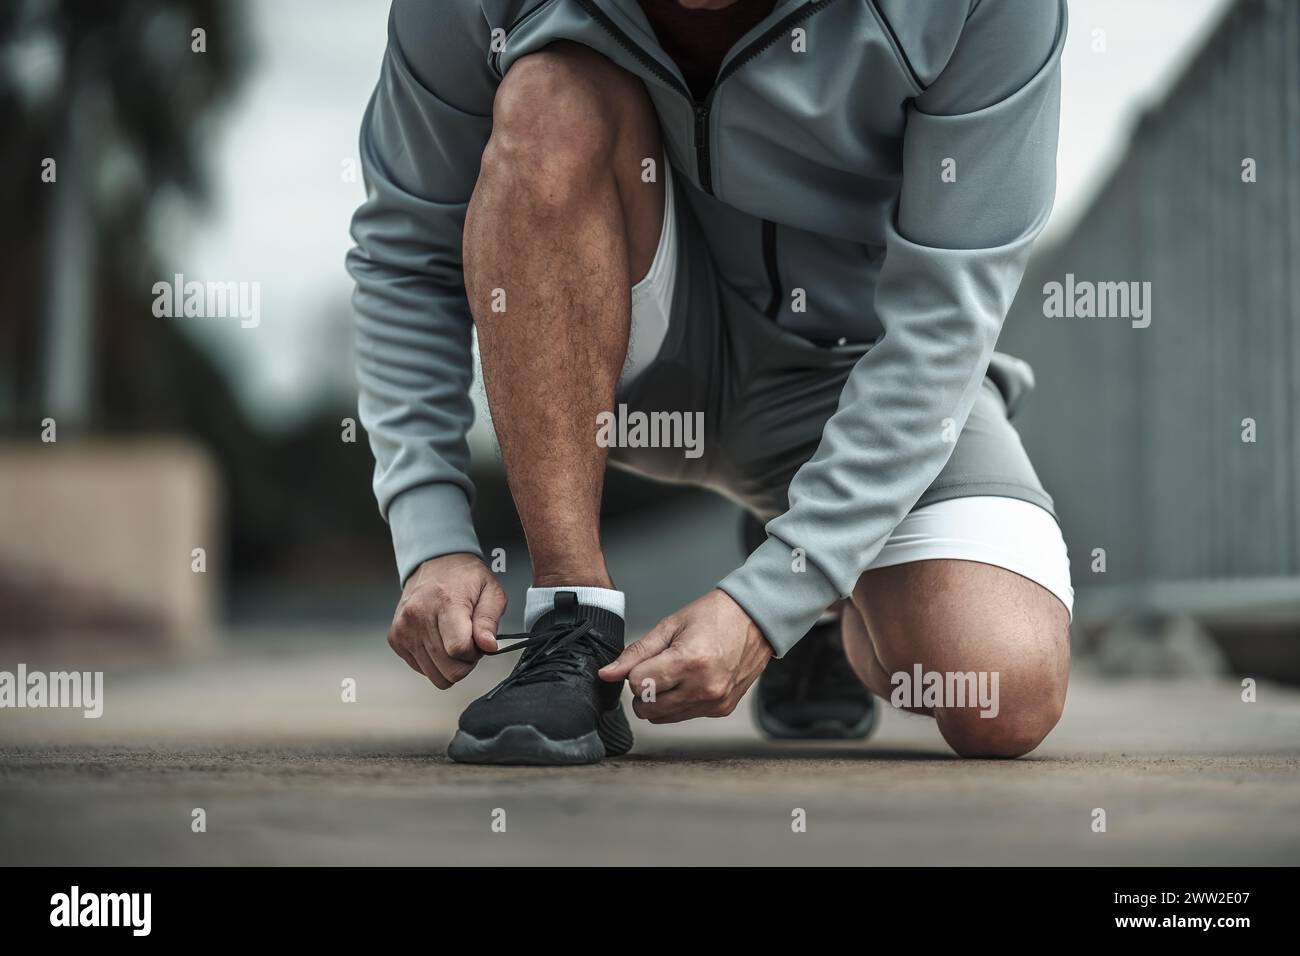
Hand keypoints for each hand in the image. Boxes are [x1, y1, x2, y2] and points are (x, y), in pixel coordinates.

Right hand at [388, 553, 506, 687]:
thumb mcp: (491, 591)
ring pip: (435, 676)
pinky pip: (422, 670)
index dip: (475, 653)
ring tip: (452, 639)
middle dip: (464, 662)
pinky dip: (434, 661)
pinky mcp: (396, 639)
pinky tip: (438, 639)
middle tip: (467, 641)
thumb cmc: (465, 578)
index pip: (459, 650)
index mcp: (445, 602)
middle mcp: (419, 616)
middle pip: (448, 670)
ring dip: (449, 663)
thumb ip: (490, 620)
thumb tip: (488, 646)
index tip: (478, 642)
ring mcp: (404, 629)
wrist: (435, 564)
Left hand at [599, 589, 771, 721]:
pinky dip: (680, 702)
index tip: (648, 659)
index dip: (636, 671)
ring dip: (660, 699)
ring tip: (676, 673)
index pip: (637, 685)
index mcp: (688, 662)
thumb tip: (606, 674)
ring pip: (662, 718)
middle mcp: (703, 687)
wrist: (756, 620)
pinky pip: (684, 716)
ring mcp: (714, 702)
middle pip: (647, 708)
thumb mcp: (670, 626)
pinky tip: (692, 680)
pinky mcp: (722, 709)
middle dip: (643, 690)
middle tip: (658, 668)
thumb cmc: (714, 616)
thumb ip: (636, 653)